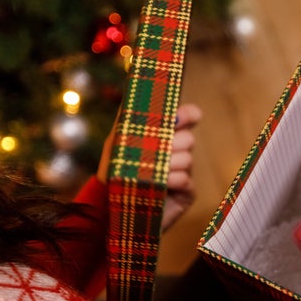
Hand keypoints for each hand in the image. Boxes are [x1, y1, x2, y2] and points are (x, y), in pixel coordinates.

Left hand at [96, 103, 201, 230]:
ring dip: (166, 166)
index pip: (187, 117)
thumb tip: (134, 91)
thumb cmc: (114, 174)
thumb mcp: (117, 142)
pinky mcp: (186, 193)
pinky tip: (159, 187)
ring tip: (149, 174)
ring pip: (187, 159)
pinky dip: (171, 181)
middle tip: (154, 153)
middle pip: (188, 138)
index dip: (189, 114)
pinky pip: (186, 180)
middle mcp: (177, 153)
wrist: (112, 210)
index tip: (182, 117)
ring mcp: (183, 173)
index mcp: (165, 137)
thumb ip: (128, 117)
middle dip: (171, 145)